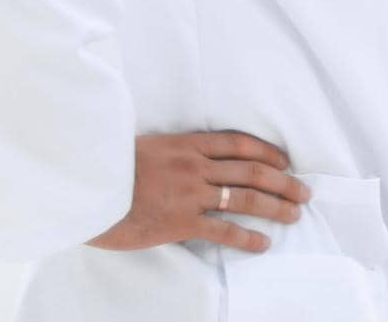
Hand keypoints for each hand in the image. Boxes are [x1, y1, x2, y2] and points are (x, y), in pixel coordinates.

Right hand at [88, 132, 309, 252]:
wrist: (83, 187)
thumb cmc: (108, 169)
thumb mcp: (146, 148)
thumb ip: (175, 153)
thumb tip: (197, 160)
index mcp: (187, 144)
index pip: (239, 143)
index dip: (268, 152)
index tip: (286, 162)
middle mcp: (194, 166)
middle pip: (252, 170)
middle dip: (283, 181)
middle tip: (304, 191)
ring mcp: (189, 193)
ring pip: (245, 198)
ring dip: (275, 206)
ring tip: (294, 214)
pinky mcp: (180, 222)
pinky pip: (223, 230)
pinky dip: (247, 237)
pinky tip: (263, 243)